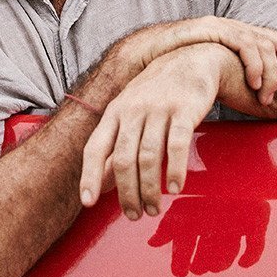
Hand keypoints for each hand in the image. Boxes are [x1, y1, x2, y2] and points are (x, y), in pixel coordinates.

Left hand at [79, 43, 229, 219]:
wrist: (190, 60)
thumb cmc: (155, 94)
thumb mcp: (128, 112)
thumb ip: (115, 143)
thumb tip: (101, 182)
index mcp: (114, 112)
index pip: (95, 147)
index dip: (89, 176)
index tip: (87, 202)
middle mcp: (131, 110)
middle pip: (122, 159)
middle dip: (126, 193)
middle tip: (134, 215)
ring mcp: (157, 109)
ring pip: (147, 157)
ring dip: (149, 189)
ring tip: (153, 209)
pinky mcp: (183, 111)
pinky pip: (175, 146)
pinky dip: (174, 171)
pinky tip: (175, 188)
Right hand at [122, 16, 276, 106]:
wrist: (147, 54)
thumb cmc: (180, 69)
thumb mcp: (217, 74)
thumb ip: (238, 79)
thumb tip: (262, 99)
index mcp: (242, 37)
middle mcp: (238, 28)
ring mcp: (225, 27)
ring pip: (264, 44)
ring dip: (274, 72)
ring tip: (272, 95)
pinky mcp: (213, 30)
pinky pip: (243, 44)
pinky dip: (255, 65)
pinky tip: (256, 83)